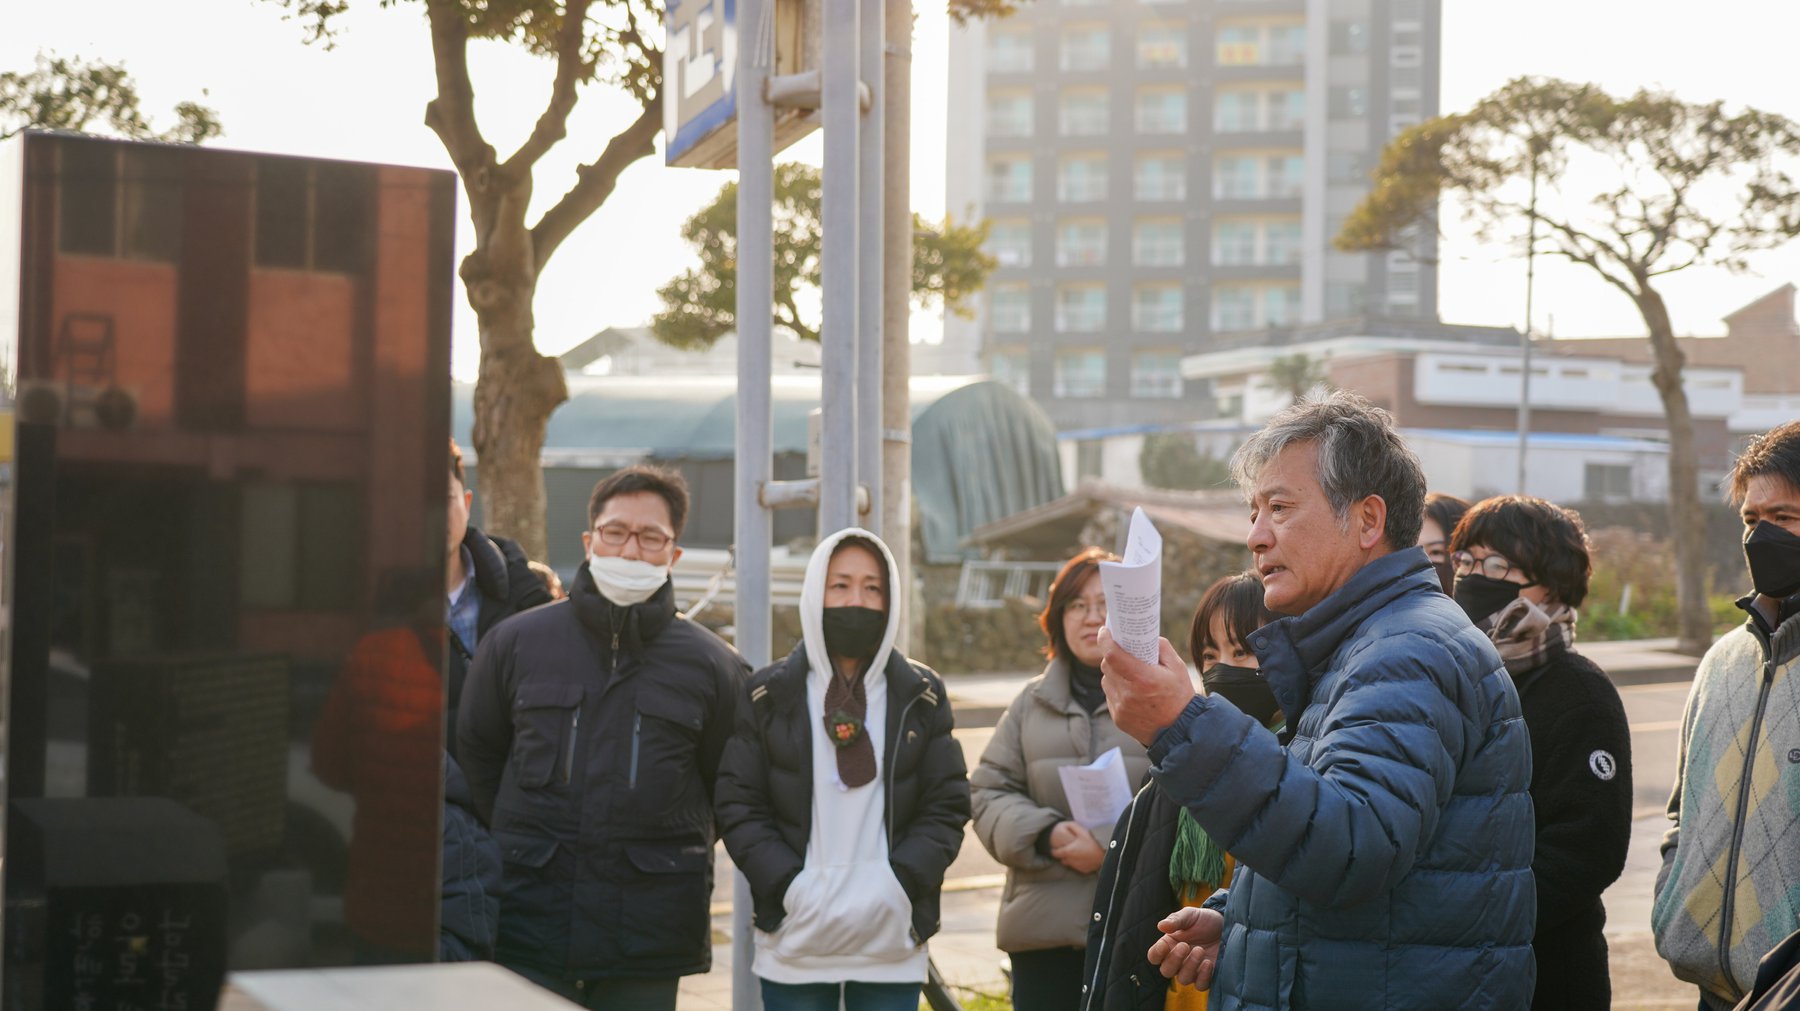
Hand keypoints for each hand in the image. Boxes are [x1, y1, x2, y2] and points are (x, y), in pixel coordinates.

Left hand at [1048, 820, 1104, 874]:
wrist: (1105, 855)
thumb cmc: (1092, 843)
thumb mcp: (1082, 832)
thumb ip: (1073, 827)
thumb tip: (1067, 824)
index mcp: (1068, 851)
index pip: (1055, 853)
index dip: (1054, 850)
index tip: (1055, 848)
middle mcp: (1071, 860)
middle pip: (1062, 859)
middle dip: (1063, 855)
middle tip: (1067, 849)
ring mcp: (1077, 866)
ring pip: (1069, 864)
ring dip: (1070, 859)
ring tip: (1075, 853)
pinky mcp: (1084, 870)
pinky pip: (1078, 867)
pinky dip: (1078, 863)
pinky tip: (1083, 858)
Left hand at [1100, 627, 1200, 745]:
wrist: (1180, 730)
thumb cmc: (1180, 697)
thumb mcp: (1178, 667)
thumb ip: (1161, 647)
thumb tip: (1144, 637)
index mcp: (1143, 678)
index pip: (1112, 655)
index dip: (1105, 640)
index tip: (1105, 631)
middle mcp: (1128, 694)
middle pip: (1107, 666)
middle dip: (1112, 655)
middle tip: (1122, 652)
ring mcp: (1121, 707)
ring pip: (1106, 680)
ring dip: (1113, 673)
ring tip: (1129, 673)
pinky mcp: (1118, 718)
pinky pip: (1110, 696)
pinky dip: (1117, 689)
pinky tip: (1131, 691)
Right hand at [1147, 906, 1223, 987]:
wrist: (1226, 925)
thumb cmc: (1204, 920)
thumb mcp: (1190, 916)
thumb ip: (1175, 920)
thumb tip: (1161, 926)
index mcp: (1169, 945)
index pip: (1154, 956)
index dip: (1156, 953)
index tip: (1164, 944)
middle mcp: (1178, 960)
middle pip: (1166, 971)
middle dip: (1174, 960)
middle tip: (1185, 946)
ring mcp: (1192, 970)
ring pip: (1183, 979)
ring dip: (1190, 966)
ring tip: (1200, 950)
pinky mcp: (1207, 976)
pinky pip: (1200, 985)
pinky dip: (1203, 976)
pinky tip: (1208, 963)